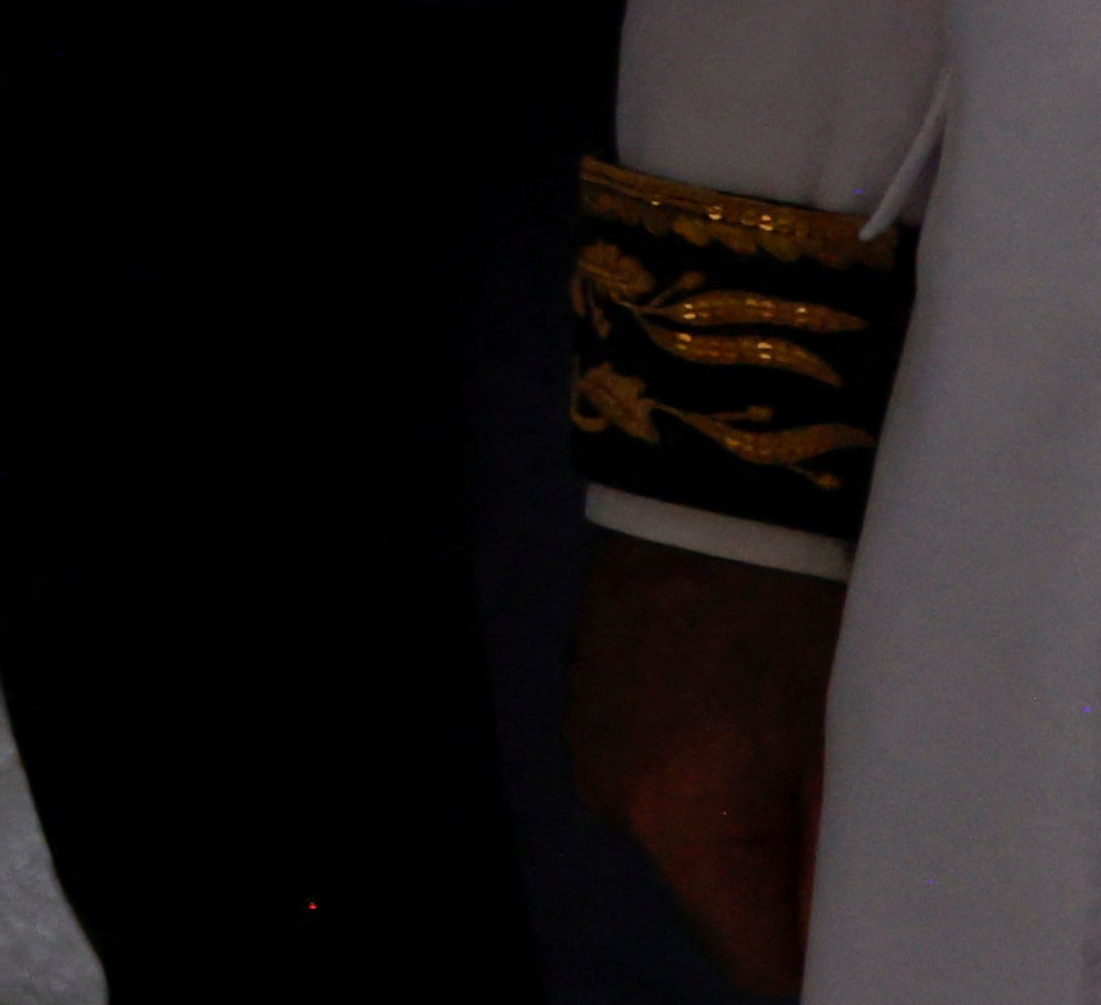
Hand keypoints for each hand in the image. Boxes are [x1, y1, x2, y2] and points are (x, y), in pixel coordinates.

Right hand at [572, 527, 838, 996]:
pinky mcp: (585, 702)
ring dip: (732, 812)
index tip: (853, 898)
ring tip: (776, 733)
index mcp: (676, 819)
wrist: (707, 480)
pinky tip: (730, 697)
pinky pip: (655, 774)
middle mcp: (614, 800)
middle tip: (827, 797)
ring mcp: (589, 748)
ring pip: (683, 834)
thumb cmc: (794, 610)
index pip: (751, 957)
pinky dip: (698, 760)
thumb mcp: (839, 746)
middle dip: (774, 870)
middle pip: (714, 895)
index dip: (814, 949)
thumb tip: (829, 929)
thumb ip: (830, 858)